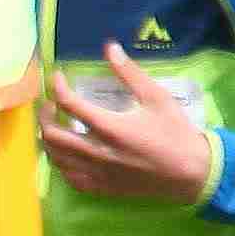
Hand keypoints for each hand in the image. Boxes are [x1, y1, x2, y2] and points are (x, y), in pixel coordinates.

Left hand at [39, 44, 217, 203]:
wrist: (190, 172)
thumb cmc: (175, 131)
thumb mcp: (157, 97)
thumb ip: (130, 73)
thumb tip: (110, 47)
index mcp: (111, 128)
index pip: (69, 105)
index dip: (57, 87)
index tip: (57, 78)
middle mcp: (98, 152)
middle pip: (53, 135)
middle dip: (44, 115)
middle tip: (48, 104)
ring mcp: (97, 173)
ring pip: (56, 158)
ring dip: (48, 139)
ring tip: (53, 125)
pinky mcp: (101, 188)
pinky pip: (68, 177)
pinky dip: (61, 163)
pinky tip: (66, 152)